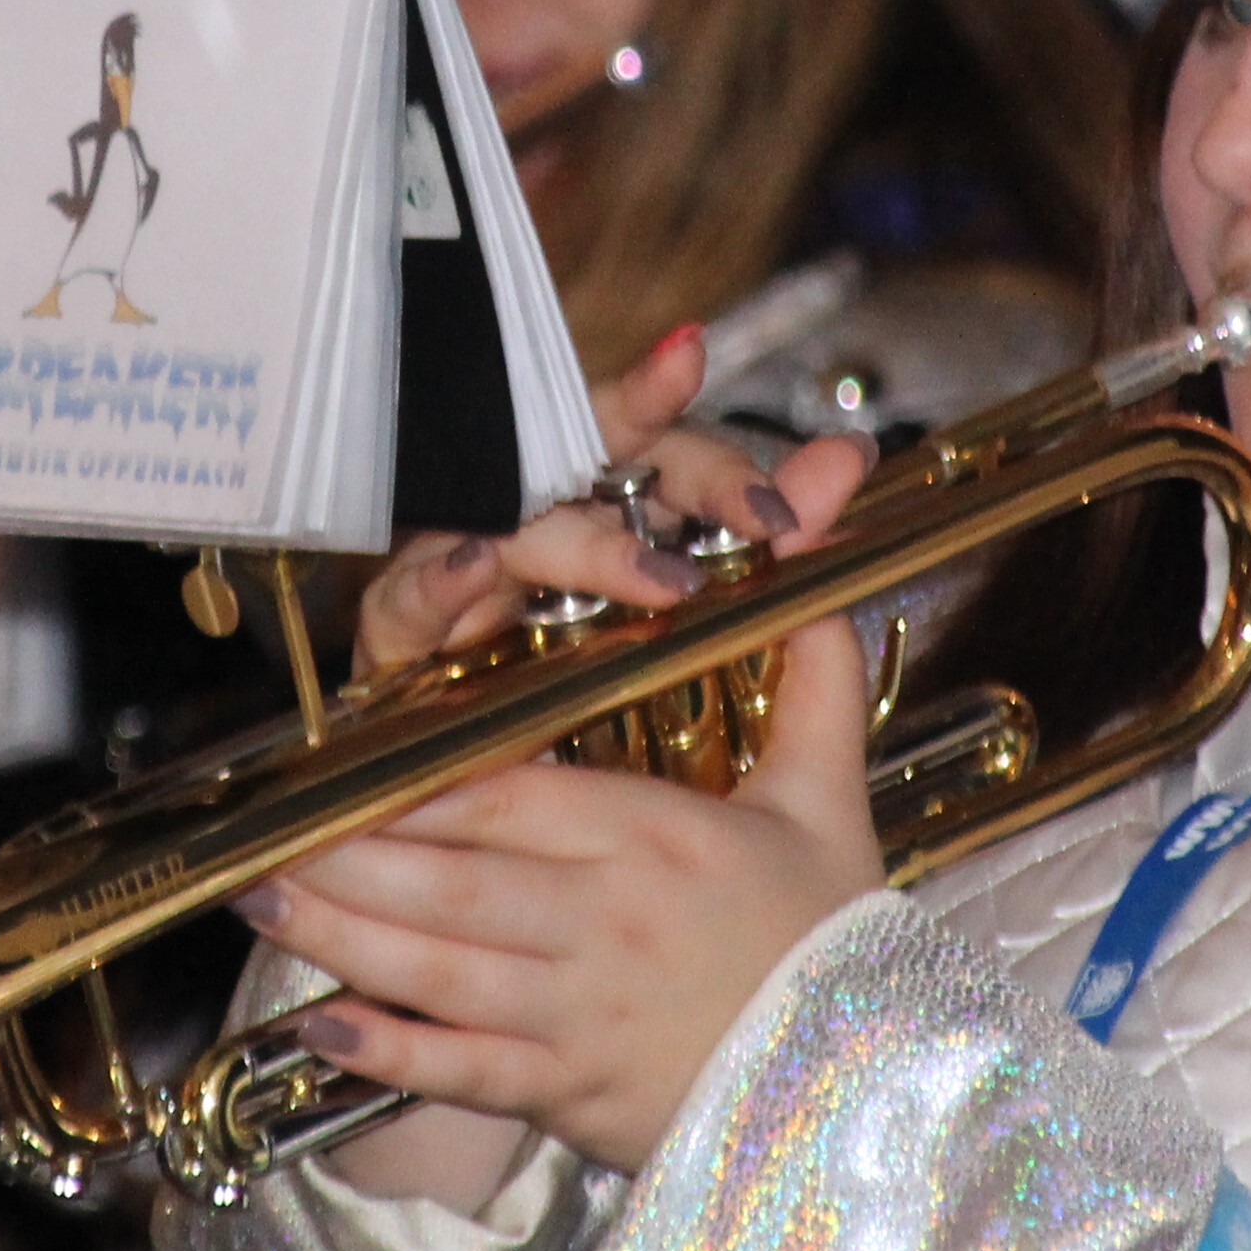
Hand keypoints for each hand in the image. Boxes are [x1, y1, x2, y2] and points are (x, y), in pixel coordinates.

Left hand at [241, 430, 884, 1175]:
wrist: (874, 1092)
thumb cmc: (836, 946)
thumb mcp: (827, 807)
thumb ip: (809, 689)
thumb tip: (812, 588)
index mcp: (659, 843)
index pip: (511, 800)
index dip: (416, 787)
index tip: (344, 769)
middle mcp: (608, 925)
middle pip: (453, 881)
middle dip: (346, 858)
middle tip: (260, 836)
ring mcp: (583, 1016)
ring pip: (440, 970)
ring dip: (341, 938)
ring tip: (261, 903)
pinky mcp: (573, 1095)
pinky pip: (465, 1070)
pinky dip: (390, 1054)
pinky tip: (323, 1027)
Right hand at [352, 328, 818, 677]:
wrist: (488, 802)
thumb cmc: (581, 681)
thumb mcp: (690, 604)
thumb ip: (767, 523)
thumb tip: (850, 453)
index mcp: (603, 500)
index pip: (663, 447)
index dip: (726, 463)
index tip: (790, 499)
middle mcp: (534, 515)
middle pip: (591, 459)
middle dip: (674, 481)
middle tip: (756, 524)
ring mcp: (462, 565)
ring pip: (518, 522)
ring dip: (582, 541)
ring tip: (651, 574)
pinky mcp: (400, 630)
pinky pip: (410, 597)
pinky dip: (439, 580)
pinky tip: (475, 569)